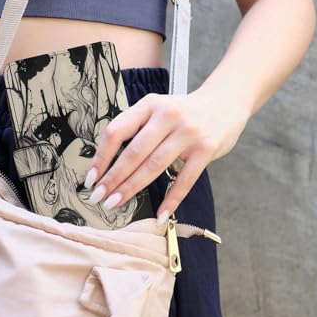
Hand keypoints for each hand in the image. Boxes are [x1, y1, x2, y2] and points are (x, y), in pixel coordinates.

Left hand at [84, 88, 249, 221]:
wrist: (225, 102)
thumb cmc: (182, 112)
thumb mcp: (156, 109)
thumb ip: (136, 129)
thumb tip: (106, 165)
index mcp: (149, 105)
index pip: (116, 131)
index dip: (101, 157)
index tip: (91, 179)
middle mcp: (167, 116)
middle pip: (133, 153)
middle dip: (113, 179)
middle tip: (98, 198)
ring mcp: (188, 133)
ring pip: (154, 166)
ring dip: (132, 188)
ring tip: (115, 203)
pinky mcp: (206, 149)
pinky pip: (184, 180)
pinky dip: (171, 200)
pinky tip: (159, 214)